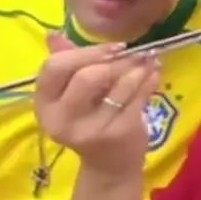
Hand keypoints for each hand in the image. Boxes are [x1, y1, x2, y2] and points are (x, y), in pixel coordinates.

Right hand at [34, 35, 159, 174]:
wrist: (110, 165)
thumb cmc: (90, 119)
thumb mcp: (71, 94)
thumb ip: (66, 62)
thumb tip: (54, 33)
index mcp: (46, 104)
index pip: (54, 67)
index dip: (84, 52)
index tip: (113, 47)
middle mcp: (63, 120)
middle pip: (86, 76)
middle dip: (114, 61)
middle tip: (134, 53)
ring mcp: (92, 129)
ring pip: (118, 86)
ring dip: (137, 67)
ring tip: (149, 59)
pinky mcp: (120, 133)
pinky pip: (138, 98)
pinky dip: (149, 80)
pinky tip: (154, 72)